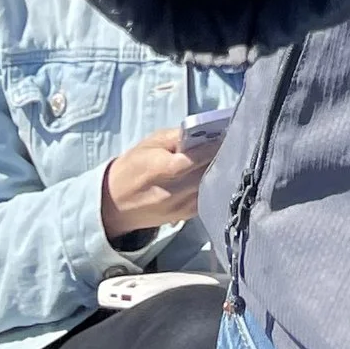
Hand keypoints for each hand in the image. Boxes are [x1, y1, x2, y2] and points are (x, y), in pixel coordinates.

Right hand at [100, 121, 223, 242]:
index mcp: (157, 170)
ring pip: (209, 186)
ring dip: (219, 171)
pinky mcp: (185, 216)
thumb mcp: (149, 143)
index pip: (189, 161)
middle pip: (204, 173)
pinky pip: (206, 197)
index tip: (224, 134)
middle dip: (219, 157)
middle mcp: (170, 192)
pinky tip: (216, 172)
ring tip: (227, 155)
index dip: (208, 148)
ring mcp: (179, 208)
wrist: (116, 203)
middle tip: (232, 141)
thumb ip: (176, 137)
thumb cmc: (133, 166)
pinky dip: (213, 184)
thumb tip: (202, 132)